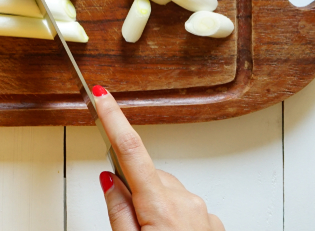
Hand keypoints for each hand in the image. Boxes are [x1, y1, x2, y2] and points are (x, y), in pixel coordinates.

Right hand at [92, 87, 224, 230]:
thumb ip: (118, 212)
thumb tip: (110, 182)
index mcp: (160, 207)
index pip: (130, 150)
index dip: (113, 119)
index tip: (101, 96)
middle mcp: (185, 202)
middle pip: (148, 176)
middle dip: (134, 189)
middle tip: (130, 223)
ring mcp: (202, 211)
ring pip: (166, 192)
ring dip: (155, 207)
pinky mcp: (212, 222)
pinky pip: (185, 208)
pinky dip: (174, 219)